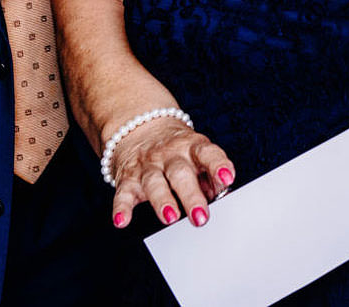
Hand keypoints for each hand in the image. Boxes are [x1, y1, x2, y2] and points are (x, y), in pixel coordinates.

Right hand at [108, 118, 235, 230]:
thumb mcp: (198, 155)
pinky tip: (122, 220)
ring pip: (154, 182)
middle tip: (201, 217)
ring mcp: (148, 166)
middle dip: (191, 196)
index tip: (228, 178)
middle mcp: (170, 155)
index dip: (218, 165)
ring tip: (171, 218)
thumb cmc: (179, 151)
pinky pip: (123, 193)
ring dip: (162, 201)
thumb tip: (223, 196)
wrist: (140, 127)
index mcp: (193, 147)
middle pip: (180, 173)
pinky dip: (121, 208)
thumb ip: (211, 176)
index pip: (208, 154)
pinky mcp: (127, 178)